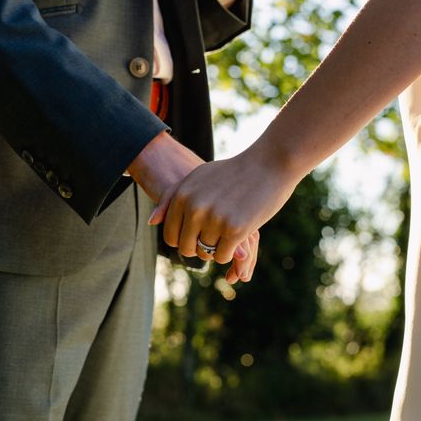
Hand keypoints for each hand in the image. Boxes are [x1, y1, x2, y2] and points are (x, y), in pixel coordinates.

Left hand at [128, 132, 255, 273]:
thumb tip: (151, 222)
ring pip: (206, 254)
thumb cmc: (232, 172)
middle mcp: (195, 207)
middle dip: (200, 248)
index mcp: (182, 195)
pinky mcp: (235, 230)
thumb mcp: (198, 178)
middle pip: (187, 248)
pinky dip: (230, 252)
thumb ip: (171, 198)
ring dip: (218, 247)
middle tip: (216, 235)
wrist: (269, 164)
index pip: (170, 236)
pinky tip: (238, 236)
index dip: (184, 239)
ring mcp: (214, 219)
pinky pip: (222, 256)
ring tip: (230, 228)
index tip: (199, 233)